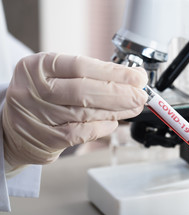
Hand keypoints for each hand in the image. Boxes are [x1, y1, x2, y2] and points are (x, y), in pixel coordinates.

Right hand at [2, 52, 146, 167]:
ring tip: (134, 107)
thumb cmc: (43, 96)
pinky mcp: (45, 139)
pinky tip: (114, 122)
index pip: (82, 66)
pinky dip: (102, 128)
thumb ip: (89, 75)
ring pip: (85, 113)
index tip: (137, 77)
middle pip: (84, 91)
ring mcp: (38, 116)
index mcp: (38, 67)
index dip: (114, 72)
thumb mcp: (57, 76)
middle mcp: (34, 90)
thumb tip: (129, 80)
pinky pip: (81, 133)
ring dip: (117, 111)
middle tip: (141, 95)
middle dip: (120, 93)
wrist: (13, 127)